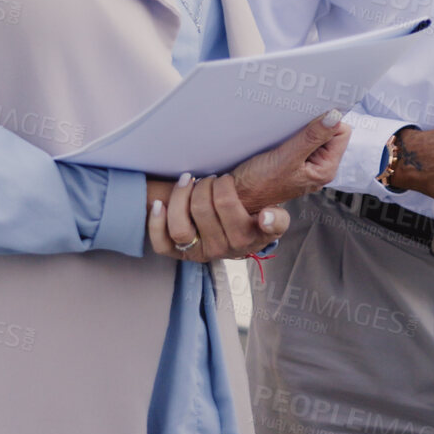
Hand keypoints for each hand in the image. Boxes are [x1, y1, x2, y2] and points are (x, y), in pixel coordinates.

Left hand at [149, 172, 289, 261]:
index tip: (225, 179)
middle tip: (209, 179)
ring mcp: (197, 253)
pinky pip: (161, 243)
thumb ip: (278, 219)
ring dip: (180, 198)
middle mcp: (220, 249)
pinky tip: (159, 204)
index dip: (222, 185)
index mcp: (245, 239)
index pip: (225, 204)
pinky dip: (155, 223)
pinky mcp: (178, 254)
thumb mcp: (276, 221)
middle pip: (200, 209)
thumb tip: (267, 216)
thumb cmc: (256, 222)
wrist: (240, 240)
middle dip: (203, 185)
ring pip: (179, 226)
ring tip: (188, 183)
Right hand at [229, 109, 350, 213]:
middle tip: (293, 129)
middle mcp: (320, 167)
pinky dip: (291, 136)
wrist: (235, 197)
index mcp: (326, 169)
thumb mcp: (285, 158)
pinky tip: (279, 140)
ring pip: (314, 136)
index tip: (309, 120)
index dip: (328, 123)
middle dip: (314, 126)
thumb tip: (335, 116)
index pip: (342, 133)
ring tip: (284, 137)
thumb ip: (311, 137)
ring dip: (301, 131)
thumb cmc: (257, 184)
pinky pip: (300, 141)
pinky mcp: (294, 162)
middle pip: (330, 133)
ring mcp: (307, 165)